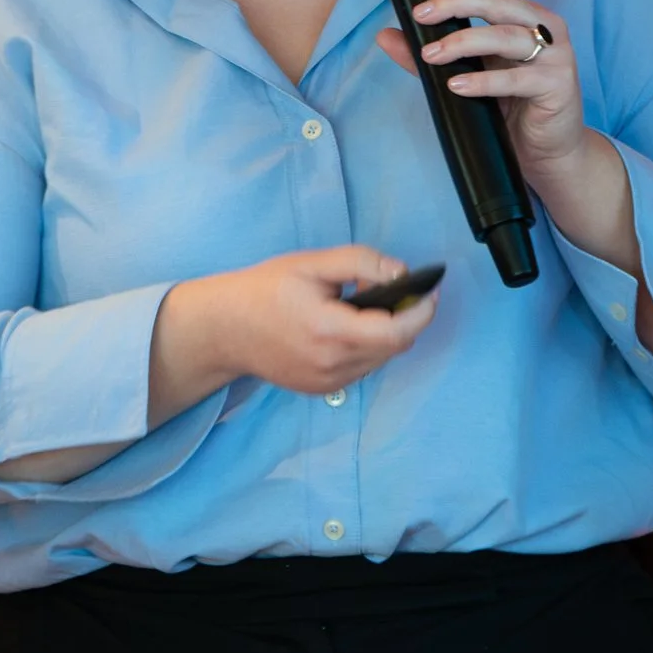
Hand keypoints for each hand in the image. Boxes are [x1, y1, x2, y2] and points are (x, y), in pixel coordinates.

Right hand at [151, 245, 438, 415]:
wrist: (223, 330)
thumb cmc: (264, 290)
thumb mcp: (312, 263)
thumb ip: (362, 263)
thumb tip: (402, 273)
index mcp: (331, 331)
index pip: (397, 332)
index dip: (421, 312)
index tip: (429, 291)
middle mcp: (333, 365)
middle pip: (394, 346)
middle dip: (405, 318)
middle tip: (397, 291)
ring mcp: (327, 382)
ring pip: (380, 359)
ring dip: (385, 333)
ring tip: (366, 306)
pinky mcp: (321, 389)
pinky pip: (361, 368)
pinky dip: (366, 347)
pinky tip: (347, 326)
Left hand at [376, 0, 587, 184]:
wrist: (548, 151)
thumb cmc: (512, 107)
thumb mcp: (468, 75)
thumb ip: (431, 55)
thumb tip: (386, 35)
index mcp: (524, 17)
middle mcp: (544, 27)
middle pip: (498, 2)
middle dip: (456, 3)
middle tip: (421, 14)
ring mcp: (555, 55)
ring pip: (506, 36)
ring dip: (464, 43)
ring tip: (432, 54)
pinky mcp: (558, 84)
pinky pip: (517, 78)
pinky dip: (484, 81)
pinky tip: (458, 85)